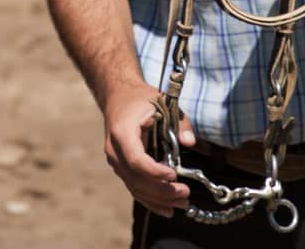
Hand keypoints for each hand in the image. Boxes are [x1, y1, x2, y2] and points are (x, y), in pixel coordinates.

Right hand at [103, 82, 194, 216]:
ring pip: (135, 188)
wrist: (117, 96)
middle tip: (185, 193)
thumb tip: (190, 142)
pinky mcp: (120, 168)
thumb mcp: (161, 103)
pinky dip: (150, 200)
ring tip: (183, 202)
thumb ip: (178, 122)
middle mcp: (114, 151)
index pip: (136, 160)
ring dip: (159, 199)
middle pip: (137, 179)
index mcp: (122, 133)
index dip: (155, 172)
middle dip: (162, 191)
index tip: (175, 174)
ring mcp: (115, 162)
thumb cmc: (140, 99)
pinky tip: (167, 209)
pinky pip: (134, 188)